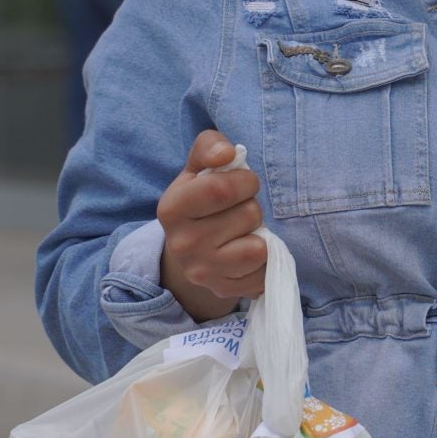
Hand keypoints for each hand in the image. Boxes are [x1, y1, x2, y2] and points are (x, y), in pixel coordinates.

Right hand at [157, 130, 264, 321]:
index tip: (244, 182)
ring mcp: (203, 272)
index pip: (222, 188)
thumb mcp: (197, 168)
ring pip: (259, 247)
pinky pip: (264, 272)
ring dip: (259, 234)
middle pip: (248, 214)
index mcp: (172, 208)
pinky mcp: (225, 290)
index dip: (245, 181)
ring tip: (241, 231)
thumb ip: (210, 147)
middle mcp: (182, 244)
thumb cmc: (200, 201)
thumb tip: (226, 154)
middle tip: (238, 209)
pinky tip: (246, 252)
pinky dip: (264, 260)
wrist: (189, 252)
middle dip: (252, 205)